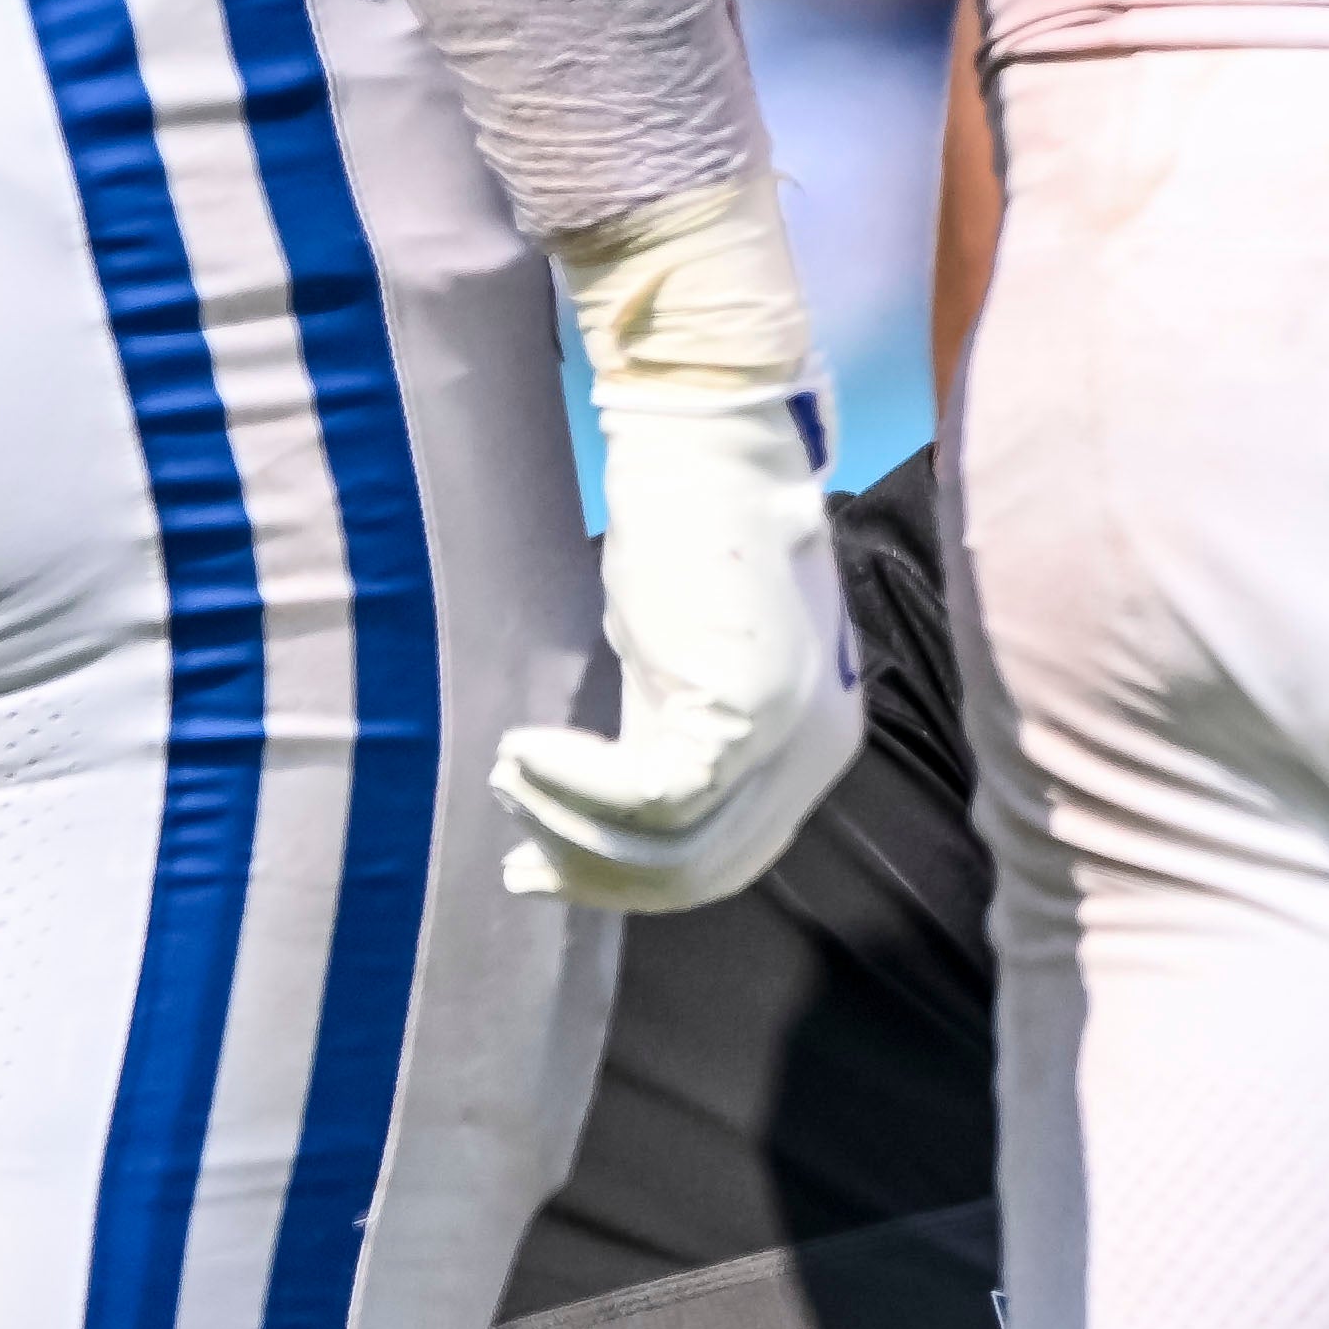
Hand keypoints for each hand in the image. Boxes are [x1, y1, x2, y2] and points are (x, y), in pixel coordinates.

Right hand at [501, 170, 864, 909]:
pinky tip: (526, 750)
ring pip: (676, 850)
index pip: (721, 863)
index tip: (540, 866)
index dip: (625, 882)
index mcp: (809, 752)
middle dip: (595, 872)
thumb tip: (583, 814)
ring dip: (576, 832)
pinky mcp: (746, 706)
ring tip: (513, 780)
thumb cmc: (688, 540)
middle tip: (516, 845)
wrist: (715, 446)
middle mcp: (816, 757)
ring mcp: (789, 737)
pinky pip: (654, 795)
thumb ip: (655, 738)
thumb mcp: (676, 662)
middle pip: (700, 875)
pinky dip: (578, 787)